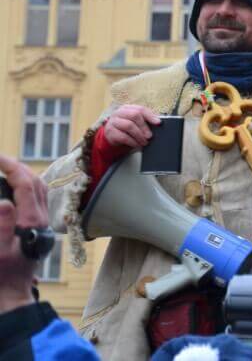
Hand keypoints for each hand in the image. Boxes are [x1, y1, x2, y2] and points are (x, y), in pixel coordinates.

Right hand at [0, 154, 48, 312]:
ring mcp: (42, 224)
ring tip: (6, 170)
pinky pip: (37, 201)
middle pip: (37, 184)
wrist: (11, 296)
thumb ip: (1, 226)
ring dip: (24, 176)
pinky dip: (27, 189)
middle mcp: (41, 220)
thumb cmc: (0, 276)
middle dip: (19, 168)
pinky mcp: (38, 230)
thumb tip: (5, 202)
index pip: (27, 185)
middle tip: (0, 160)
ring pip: (40, 191)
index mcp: (32, 221)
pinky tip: (15, 190)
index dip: (12, 168)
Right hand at [104, 105, 160, 148]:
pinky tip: (137, 144)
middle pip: (134, 115)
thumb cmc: (127, 129)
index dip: (150, 115)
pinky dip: (132, 142)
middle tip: (150, 136)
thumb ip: (146, 121)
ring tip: (144, 142)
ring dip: (139, 135)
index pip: (140, 109)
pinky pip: (123, 137)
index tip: (158, 123)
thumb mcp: (136, 122)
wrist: (113, 137)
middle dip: (144, 126)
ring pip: (129, 126)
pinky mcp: (110, 132)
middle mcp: (119, 112)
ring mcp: (113, 122)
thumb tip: (158, 123)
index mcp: (127, 108)